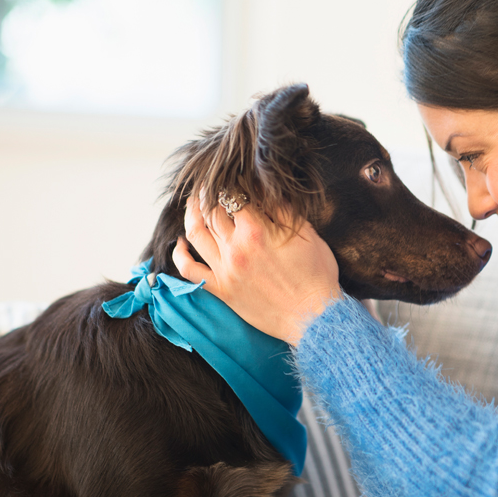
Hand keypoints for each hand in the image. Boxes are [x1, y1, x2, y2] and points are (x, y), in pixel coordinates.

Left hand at [173, 195, 341, 344]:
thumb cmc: (317, 276)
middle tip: (210, 185)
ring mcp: (225, 270)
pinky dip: (180, 255)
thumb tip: (264, 190)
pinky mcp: (221, 290)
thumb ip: (283, 210)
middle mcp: (236, 248)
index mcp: (257, 231)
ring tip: (193, 203)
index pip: (234, 196)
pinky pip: (190, 271)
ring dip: (192, 214)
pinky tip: (182, 244)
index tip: (233, 178)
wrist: (314, 317)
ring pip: (196, 234)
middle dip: (210, 194)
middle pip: (212, 211)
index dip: (232, 184)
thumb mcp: (307, 235)